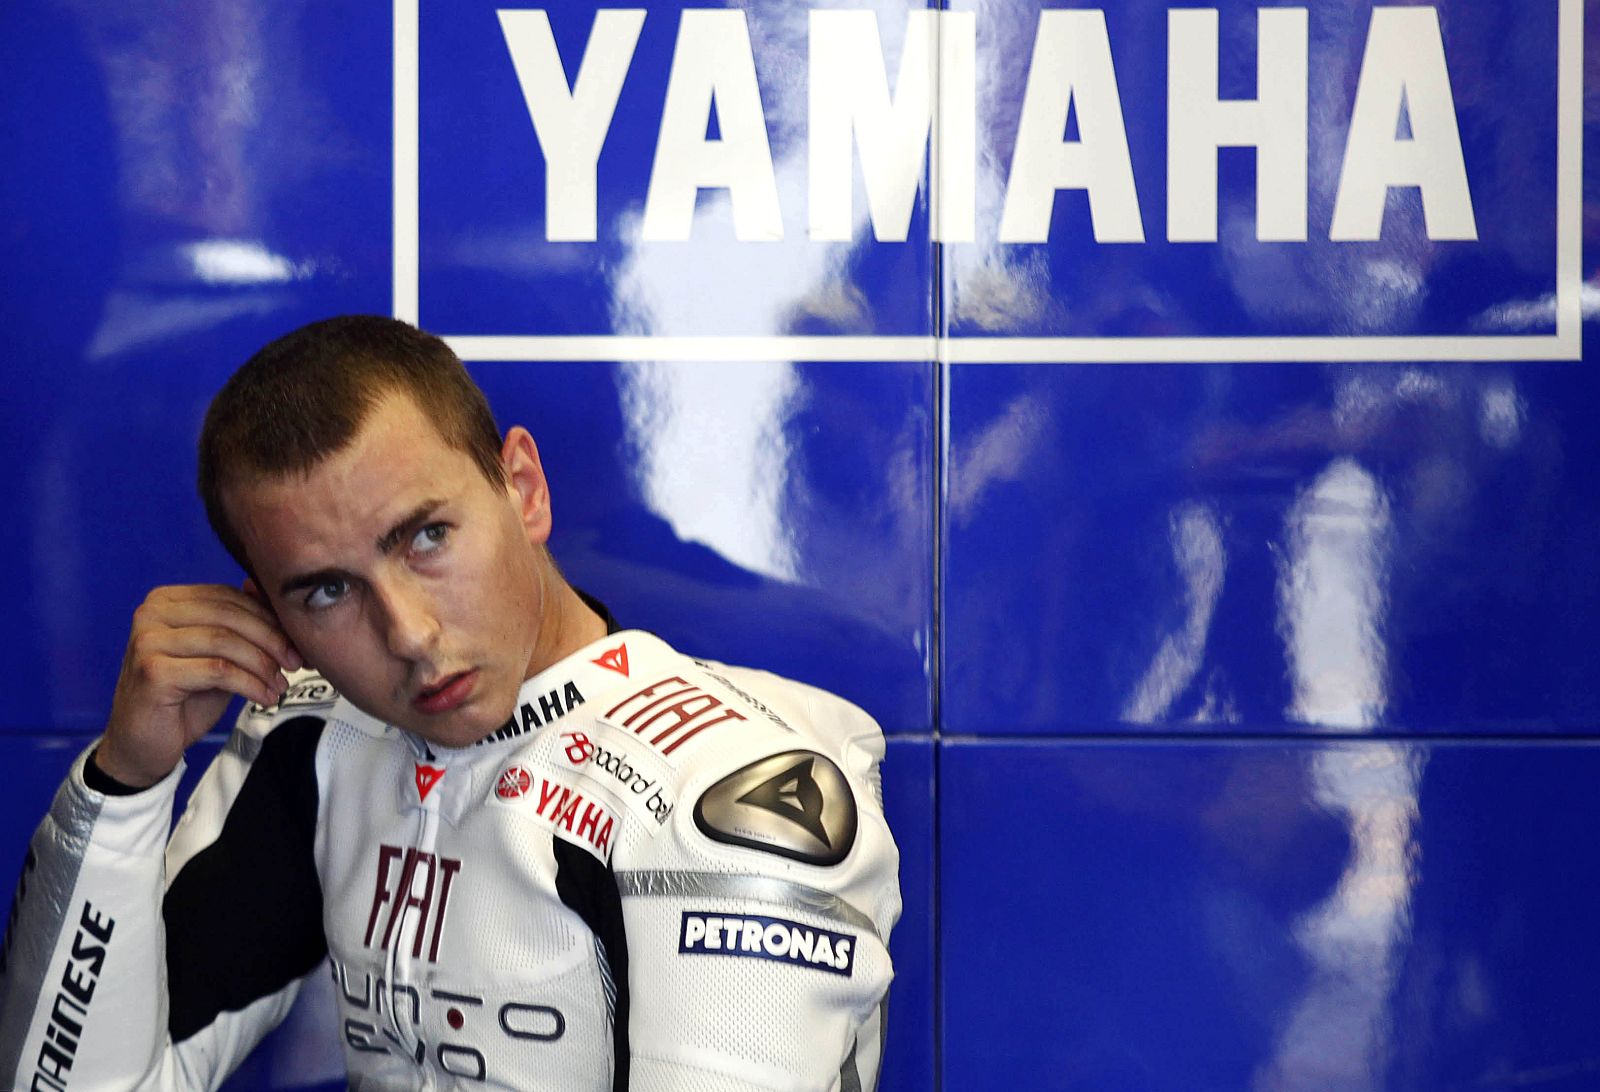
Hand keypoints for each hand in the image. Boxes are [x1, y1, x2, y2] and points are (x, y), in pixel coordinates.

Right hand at [95, 584, 303, 788]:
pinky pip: (218, 671)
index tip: (297, 642)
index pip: (229, 597)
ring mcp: (148, 641)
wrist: (142, 743)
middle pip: (230, 616)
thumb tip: (271, 598)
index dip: (269, 618)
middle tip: (296, 663)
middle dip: (272, 640)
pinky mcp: (153, 671)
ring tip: (280, 684)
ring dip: (263, 665)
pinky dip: (250, 683)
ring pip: (226, 642)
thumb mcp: (218, 655)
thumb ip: (238, 627)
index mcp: (167, 600)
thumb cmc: (183, 697)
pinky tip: (265, 697)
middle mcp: (152, 614)